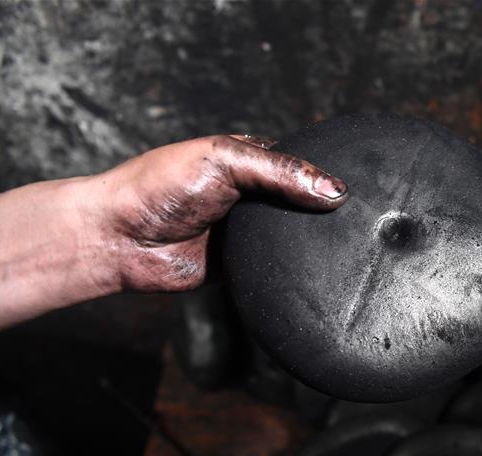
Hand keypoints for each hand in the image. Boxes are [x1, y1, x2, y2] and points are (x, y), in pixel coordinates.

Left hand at [0, 135, 347, 329]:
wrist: (121, 239)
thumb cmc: (159, 186)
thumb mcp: (224, 161)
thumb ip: (280, 172)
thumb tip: (334, 190)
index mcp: (252, 161)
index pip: (303, 166)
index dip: (328, 176)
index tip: (360, 188)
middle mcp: (255, 196)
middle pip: (305, 204)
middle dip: (325, 212)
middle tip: (357, 222)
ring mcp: (250, 232)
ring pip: (296, 238)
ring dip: (311, 243)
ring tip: (343, 246)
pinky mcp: (244, 264)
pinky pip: (279, 267)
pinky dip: (294, 269)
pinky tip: (313, 269)